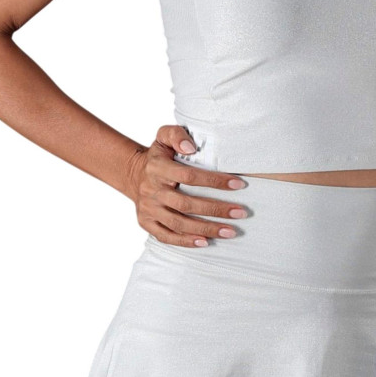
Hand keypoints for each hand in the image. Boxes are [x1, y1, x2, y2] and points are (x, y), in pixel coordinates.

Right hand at [126, 124, 248, 248]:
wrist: (134, 174)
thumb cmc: (159, 155)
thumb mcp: (164, 136)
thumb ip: (176, 135)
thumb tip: (190, 147)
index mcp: (158, 168)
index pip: (188, 176)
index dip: (214, 181)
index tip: (238, 184)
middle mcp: (152, 190)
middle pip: (186, 204)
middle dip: (216, 209)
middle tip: (241, 212)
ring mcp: (148, 209)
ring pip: (179, 223)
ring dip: (207, 229)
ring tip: (231, 231)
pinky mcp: (146, 223)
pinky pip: (166, 236)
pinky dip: (186, 241)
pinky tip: (206, 241)